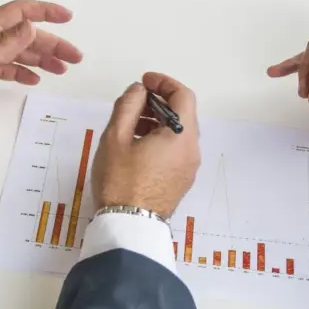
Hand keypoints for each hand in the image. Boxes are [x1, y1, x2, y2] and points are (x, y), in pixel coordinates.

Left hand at [0, 0, 81, 117]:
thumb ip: (3, 44)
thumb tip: (32, 27)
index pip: (19, 13)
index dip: (44, 11)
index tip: (67, 16)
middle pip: (25, 36)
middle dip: (52, 44)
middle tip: (74, 57)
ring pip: (19, 53)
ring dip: (42, 59)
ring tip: (62, 69)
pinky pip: (6, 69)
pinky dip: (23, 72)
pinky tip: (35, 79)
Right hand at [92, 73, 200, 217]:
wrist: (128, 226)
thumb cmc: (120, 179)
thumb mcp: (116, 136)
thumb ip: (129, 105)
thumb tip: (139, 90)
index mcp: (182, 136)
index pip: (183, 96)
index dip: (164, 83)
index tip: (144, 82)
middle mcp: (192, 150)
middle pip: (183, 114)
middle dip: (160, 102)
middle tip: (134, 102)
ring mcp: (189, 168)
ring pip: (179, 133)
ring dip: (159, 121)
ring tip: (131, 124)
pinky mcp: (181, 181)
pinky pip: (176, 150)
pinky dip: (161, 139)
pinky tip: (137, 145)